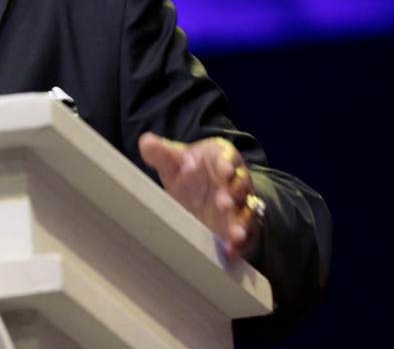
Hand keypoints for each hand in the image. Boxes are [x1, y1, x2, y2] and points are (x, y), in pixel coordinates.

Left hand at [138, 132, 260, 260]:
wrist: (195, 194)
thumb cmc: (187, 171)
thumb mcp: (172, 162)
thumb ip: (161, 152)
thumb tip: (146, 142)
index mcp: (222, 158)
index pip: (228, 158)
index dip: (227, 164)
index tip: (223, 170)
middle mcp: (237, 181)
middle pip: (241, 186)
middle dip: (233, 194)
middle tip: (223, 203)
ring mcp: (241, 205)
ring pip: (247, 212)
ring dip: (242, 223)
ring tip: (235, 234)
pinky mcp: (239, 226)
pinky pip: (247, 236)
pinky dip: (241, 244)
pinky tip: (231, 252)